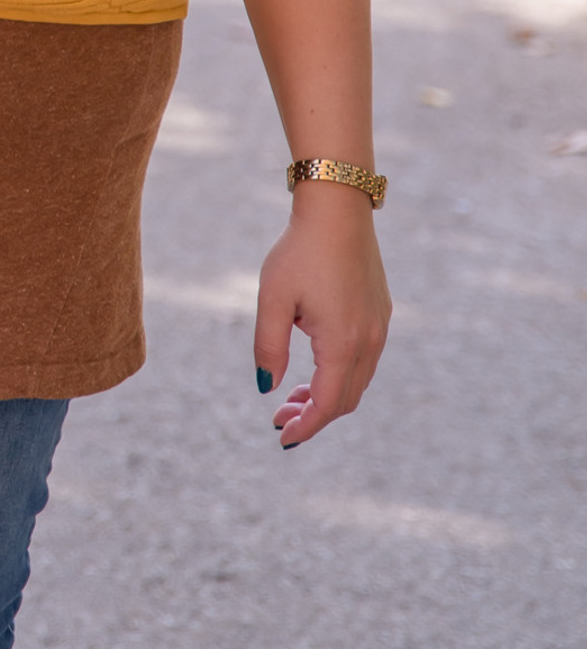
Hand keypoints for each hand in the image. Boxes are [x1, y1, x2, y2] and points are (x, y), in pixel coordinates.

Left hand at [254, 182, 390, 447]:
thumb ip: (269, 346)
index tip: (283, 437)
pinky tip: (314, 366)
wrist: (337, 210)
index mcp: (343, 343)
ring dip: (327, 395)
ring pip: (356, 380)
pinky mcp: (380, 313)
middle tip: (280, 418)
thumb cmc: (299, 252)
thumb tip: (268, 388)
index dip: (307, 426)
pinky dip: (340, 373)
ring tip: (292, 396)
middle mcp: (369, 342)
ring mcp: (379, 328)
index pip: (328, 404)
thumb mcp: (273, 298)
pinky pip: (363, 359)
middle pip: (345, 399)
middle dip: (314, 415)